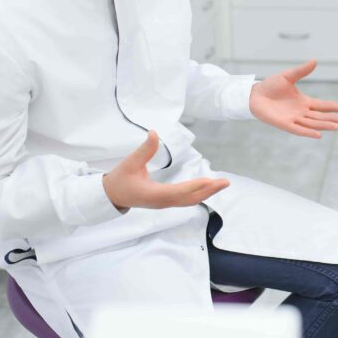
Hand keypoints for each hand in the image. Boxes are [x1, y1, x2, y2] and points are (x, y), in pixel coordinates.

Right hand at [103, 131, 229, 211]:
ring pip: (189, 200)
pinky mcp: (165, 202)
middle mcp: (162, 202)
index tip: (209, 181)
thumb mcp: (130, 162)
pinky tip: (208, 188)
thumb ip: (144, 149)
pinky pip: (186, 200)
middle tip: (225, 182)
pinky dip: (199, 194)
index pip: (177, 192)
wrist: (112, 196)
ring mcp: (164, 203)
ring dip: (206, 193)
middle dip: (208, 191)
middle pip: (189, 199)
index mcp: (153, 194)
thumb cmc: (120, 179)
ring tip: (221, 184)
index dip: (194, 186)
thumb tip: (154, 133)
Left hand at [249, 59, 337, 137]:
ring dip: (324, 125)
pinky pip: (299, 130)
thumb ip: (302, 71)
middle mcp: (301, 112)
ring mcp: (294, 119)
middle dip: (333, 119)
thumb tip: (315, 61)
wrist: (254, 95)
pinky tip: (319, 134)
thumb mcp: (288, 76)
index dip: (335, 107)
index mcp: (304, 102)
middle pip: (321, 117)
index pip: (323, 106)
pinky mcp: (285, 124)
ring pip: (312, 124)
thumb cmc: (271, 86)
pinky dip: (308, 132)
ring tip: (337, 126)